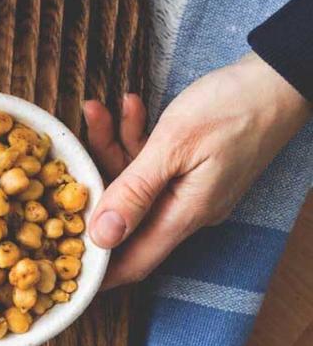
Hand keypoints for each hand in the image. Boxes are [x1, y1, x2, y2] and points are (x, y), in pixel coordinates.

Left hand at [84, 53, 311, 289]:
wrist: (279, 77)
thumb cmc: (233, 107)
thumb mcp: (174, 145)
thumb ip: (135, 191)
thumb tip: (102, 237)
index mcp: (185, 214)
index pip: (134, 261)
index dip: (100, 269)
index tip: (66, 264)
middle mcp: (187, 208)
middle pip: (125, 212)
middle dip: (96, 180)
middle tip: (75, 150)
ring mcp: (189, 187)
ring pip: (135, 180)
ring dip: (113, 146)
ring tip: (99, 110)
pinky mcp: (191, 166)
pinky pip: (152, 162)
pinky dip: (136, 137)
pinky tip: (129, 106)